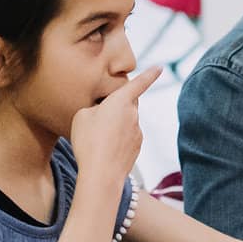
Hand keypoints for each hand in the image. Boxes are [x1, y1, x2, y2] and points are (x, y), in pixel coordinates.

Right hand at [69, 68, 159, 190]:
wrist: (102, 174)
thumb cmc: (89, 142)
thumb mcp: (82, 116)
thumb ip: (94, 108)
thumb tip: (102, 113)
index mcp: (121, 101)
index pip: (139, 83)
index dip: (150, 74)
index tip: (160, 67)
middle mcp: (133, 114)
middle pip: (127, 104)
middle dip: (116, 107)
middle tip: (98, 120)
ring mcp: (137, 131)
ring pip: (125, 123)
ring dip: (114, 127)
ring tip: (97, 141)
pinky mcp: (137, 147)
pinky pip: (126, 138)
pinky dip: (117, 141)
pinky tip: (104, 151)